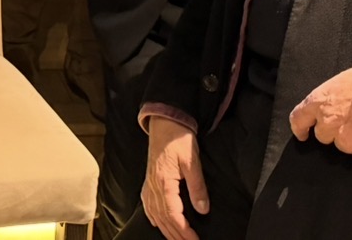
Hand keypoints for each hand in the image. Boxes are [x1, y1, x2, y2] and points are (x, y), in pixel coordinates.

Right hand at [141, 116, 207, 239]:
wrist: (165, 122)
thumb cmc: (178, 138)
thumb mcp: (192, 161)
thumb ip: (198, 187)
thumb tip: (203, 209)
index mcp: (163, 181)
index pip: (173, 214)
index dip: (184, 231)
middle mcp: (153, 186)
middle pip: (163, 219)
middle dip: (176, 235)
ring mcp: (148, 184)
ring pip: (154, 214)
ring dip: (165, 230)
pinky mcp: (149, 180)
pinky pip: (147, 205)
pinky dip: (153, 218)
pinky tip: (157, 223)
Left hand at [289, 63, 351, 153]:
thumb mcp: (342, 81)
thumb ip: (331, 97)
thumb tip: (333, 102)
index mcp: (319, 99)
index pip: (298, 118)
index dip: (299, 128)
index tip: (302, 134)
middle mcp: (327, 119)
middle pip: (321, 135)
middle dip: (331, 132)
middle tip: (346, 123)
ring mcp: (343, 135)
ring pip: (341, 144)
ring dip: (349, 138)